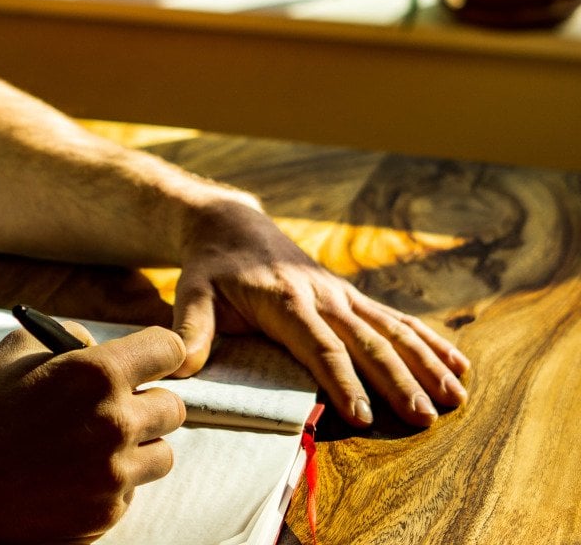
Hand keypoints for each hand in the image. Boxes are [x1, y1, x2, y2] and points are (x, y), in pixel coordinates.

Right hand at [0, 322, 185, 542]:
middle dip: (147, 404)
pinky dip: (108, 484)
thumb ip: (72, 340)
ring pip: (161, 456)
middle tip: (116, 408)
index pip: (169, 350)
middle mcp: (113, 422)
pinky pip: (130, 493)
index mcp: (95, 372)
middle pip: (173, 407)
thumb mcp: (19, 350)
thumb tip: (106, 347)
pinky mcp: (104, 514)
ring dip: (136, 448)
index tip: (149, 362)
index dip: (157, 354)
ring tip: (90, 446)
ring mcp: (111, 474)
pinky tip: (68, 476)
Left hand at [172, 200, 470, 427]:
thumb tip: (182, 368)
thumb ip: (190, 330)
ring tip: (456, 397)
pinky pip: (398, 320)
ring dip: (426, 364)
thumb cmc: (210, 269)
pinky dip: (431, 342)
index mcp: (285, 300)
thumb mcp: (192, 293)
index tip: (361, 415)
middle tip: (423, 417)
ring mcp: (342, 296)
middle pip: (366, 342)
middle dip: (398, 381)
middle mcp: (322, 296)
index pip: (318, 346)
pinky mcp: (352, 298)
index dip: (342, 381)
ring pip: (392, 330)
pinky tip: (460, 365)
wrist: (232, 226)